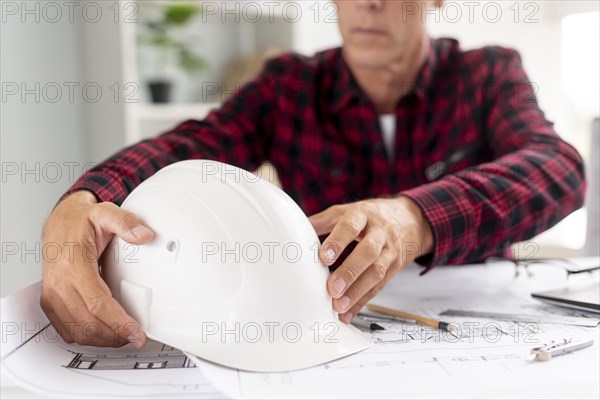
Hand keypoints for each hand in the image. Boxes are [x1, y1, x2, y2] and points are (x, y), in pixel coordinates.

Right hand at [40, 190, 154, 346]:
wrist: (59, 222)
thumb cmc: (81, 221)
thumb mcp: (105, 213)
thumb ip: (126, 222)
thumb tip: (144, 235)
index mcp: (73, 265)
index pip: (98, 304)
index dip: (119, 323)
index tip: (137, 333)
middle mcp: (59, 283)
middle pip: (89, 323)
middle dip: (116, 335)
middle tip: (136, 336)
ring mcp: (52, 294)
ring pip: (77, 331)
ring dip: (103, 339)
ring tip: (124, 336)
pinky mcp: (49, 301)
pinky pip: (66, 329)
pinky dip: (87, 336)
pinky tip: (104, 332)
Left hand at [309, 197, 432, 322]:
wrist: (407, 220)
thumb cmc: (370, 217)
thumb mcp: (347, 212)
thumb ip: (322, 222)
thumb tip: (293, 231)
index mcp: (363, 215)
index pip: (351, 227)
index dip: (338, 241)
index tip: (324, 257)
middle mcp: (379, 233)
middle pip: (368, 251)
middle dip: (350, 271)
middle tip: (332, 288)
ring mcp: (389, 251)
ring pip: (377, 272)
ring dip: (357, 291)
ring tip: (338, 305)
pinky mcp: (393, 268)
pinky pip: (379, 287)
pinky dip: (362, 301)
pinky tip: (348, 313)